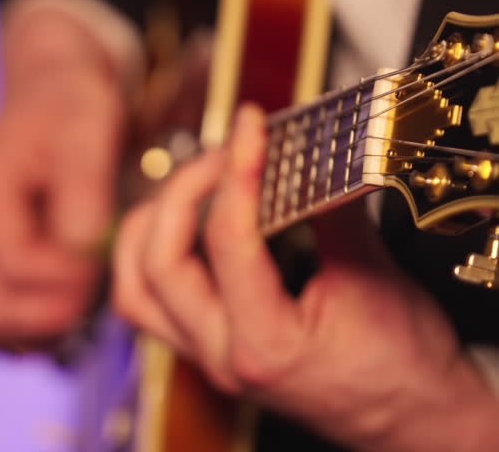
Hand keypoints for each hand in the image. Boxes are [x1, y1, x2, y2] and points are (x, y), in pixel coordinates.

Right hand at [0, 9, 125, 347]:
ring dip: (44, 326)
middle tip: (103, 290)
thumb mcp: (88, 129)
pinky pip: (2, 315)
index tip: (108, 259)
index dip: (70, 277)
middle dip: (56, 312)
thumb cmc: (72, 103)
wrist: (50, 89)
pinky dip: (36, 323)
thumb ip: (84, 191)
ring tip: (91, 297)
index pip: (17, 268)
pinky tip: (75, 301)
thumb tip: (83, 251)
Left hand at [113, 104, 498, 450]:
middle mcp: (222, 357)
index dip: (237, 171)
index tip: (251, 127)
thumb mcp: (374, 279)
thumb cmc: (402, 369)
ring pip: (134, 290)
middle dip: (179, 194)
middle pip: (157, 265)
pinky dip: (151, 256)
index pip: (227, 241)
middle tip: (221, 155)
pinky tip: (178, 227)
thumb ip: (333, 214)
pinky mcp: (207, 350)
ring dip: (147, 228)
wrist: (412, 419)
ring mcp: (208, 358)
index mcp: (265, 345)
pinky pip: (149, 303)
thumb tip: (309, 153)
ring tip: (187, 188)